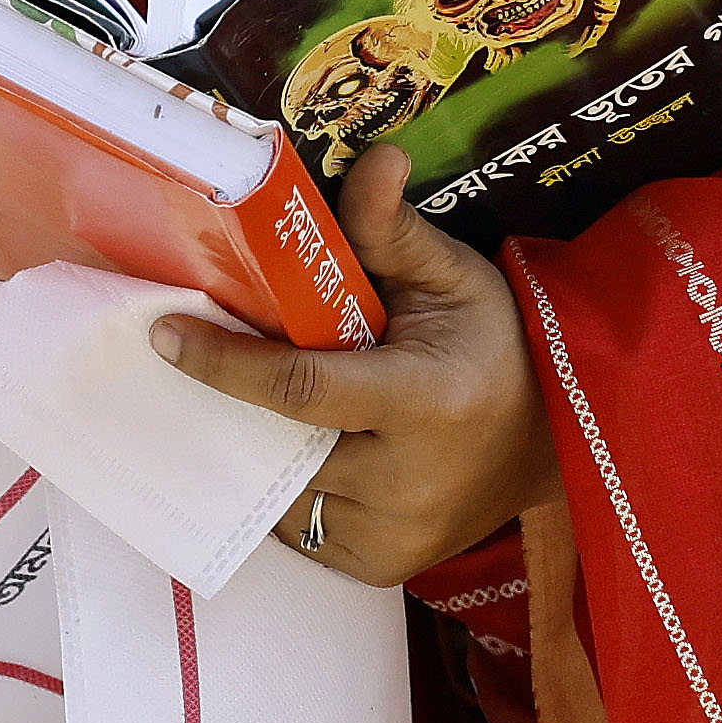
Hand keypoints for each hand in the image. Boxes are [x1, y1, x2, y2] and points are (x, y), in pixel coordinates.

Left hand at [153, 148, 559, 584]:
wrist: (556, 440)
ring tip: (238, 405)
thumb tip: (375, 157)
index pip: (299, 388)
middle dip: (229, 408)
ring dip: (252, 453)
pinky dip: (283, 489)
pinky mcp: (380, 566)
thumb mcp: (456, 278)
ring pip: (279, 494)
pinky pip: (299, 528)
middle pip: (276, 445)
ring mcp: (394, 535)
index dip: (225, 363)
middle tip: (193, 365)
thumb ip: (394, 230)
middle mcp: (407, 481)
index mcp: (426, 401)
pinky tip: (286, 451)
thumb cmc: (498, 345)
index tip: (165, 336)